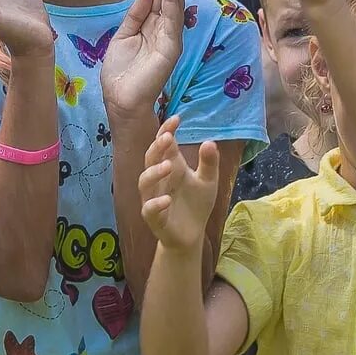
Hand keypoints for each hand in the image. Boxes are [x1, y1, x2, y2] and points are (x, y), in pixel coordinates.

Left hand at [101, 0, 186, 121]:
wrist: (120, 99)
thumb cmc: (121, 71)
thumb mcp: (123, 36)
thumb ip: (135, 15)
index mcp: (152, 25)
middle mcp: (164, 28)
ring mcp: (170, 37)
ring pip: (174, 2)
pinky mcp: (171, 47)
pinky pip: (173, 19)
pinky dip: (172, 0)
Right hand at [138, 115, 220, 248]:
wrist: (190, 235)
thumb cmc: (196, 204)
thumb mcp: (208, 181)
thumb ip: (209, 163)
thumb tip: (210, 141)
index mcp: (171, 167)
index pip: (164, 145)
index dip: (166, 131)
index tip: (176, 119)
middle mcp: (159, 180)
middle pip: (150, 159)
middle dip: (157, 147)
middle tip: (167, 137)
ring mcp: (153, 198)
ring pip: (145, 182)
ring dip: (154, 172)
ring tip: (169, 165)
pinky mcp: (154, 218)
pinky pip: (149, 209)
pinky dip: (156, 204)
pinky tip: (167, 200)